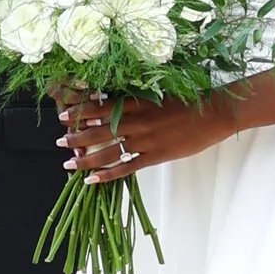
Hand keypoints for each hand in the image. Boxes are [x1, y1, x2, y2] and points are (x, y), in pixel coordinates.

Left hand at [59, 90, 236, 181]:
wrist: (216, 112)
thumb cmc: (191, 100)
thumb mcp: (160, 93)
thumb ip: (139, 99)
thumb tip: (118, 101)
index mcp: (137, 101)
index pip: (101, 105)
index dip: (80, 110)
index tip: (63, 112)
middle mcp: (137, 120)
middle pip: (98, 129)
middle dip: (76, 136)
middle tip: (59, 142)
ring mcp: (145, 139)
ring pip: (107, 150)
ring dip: (85, 157)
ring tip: (68, 163)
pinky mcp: (156, 155)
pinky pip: (126, 167)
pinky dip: (107, 174)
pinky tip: (92, 180)